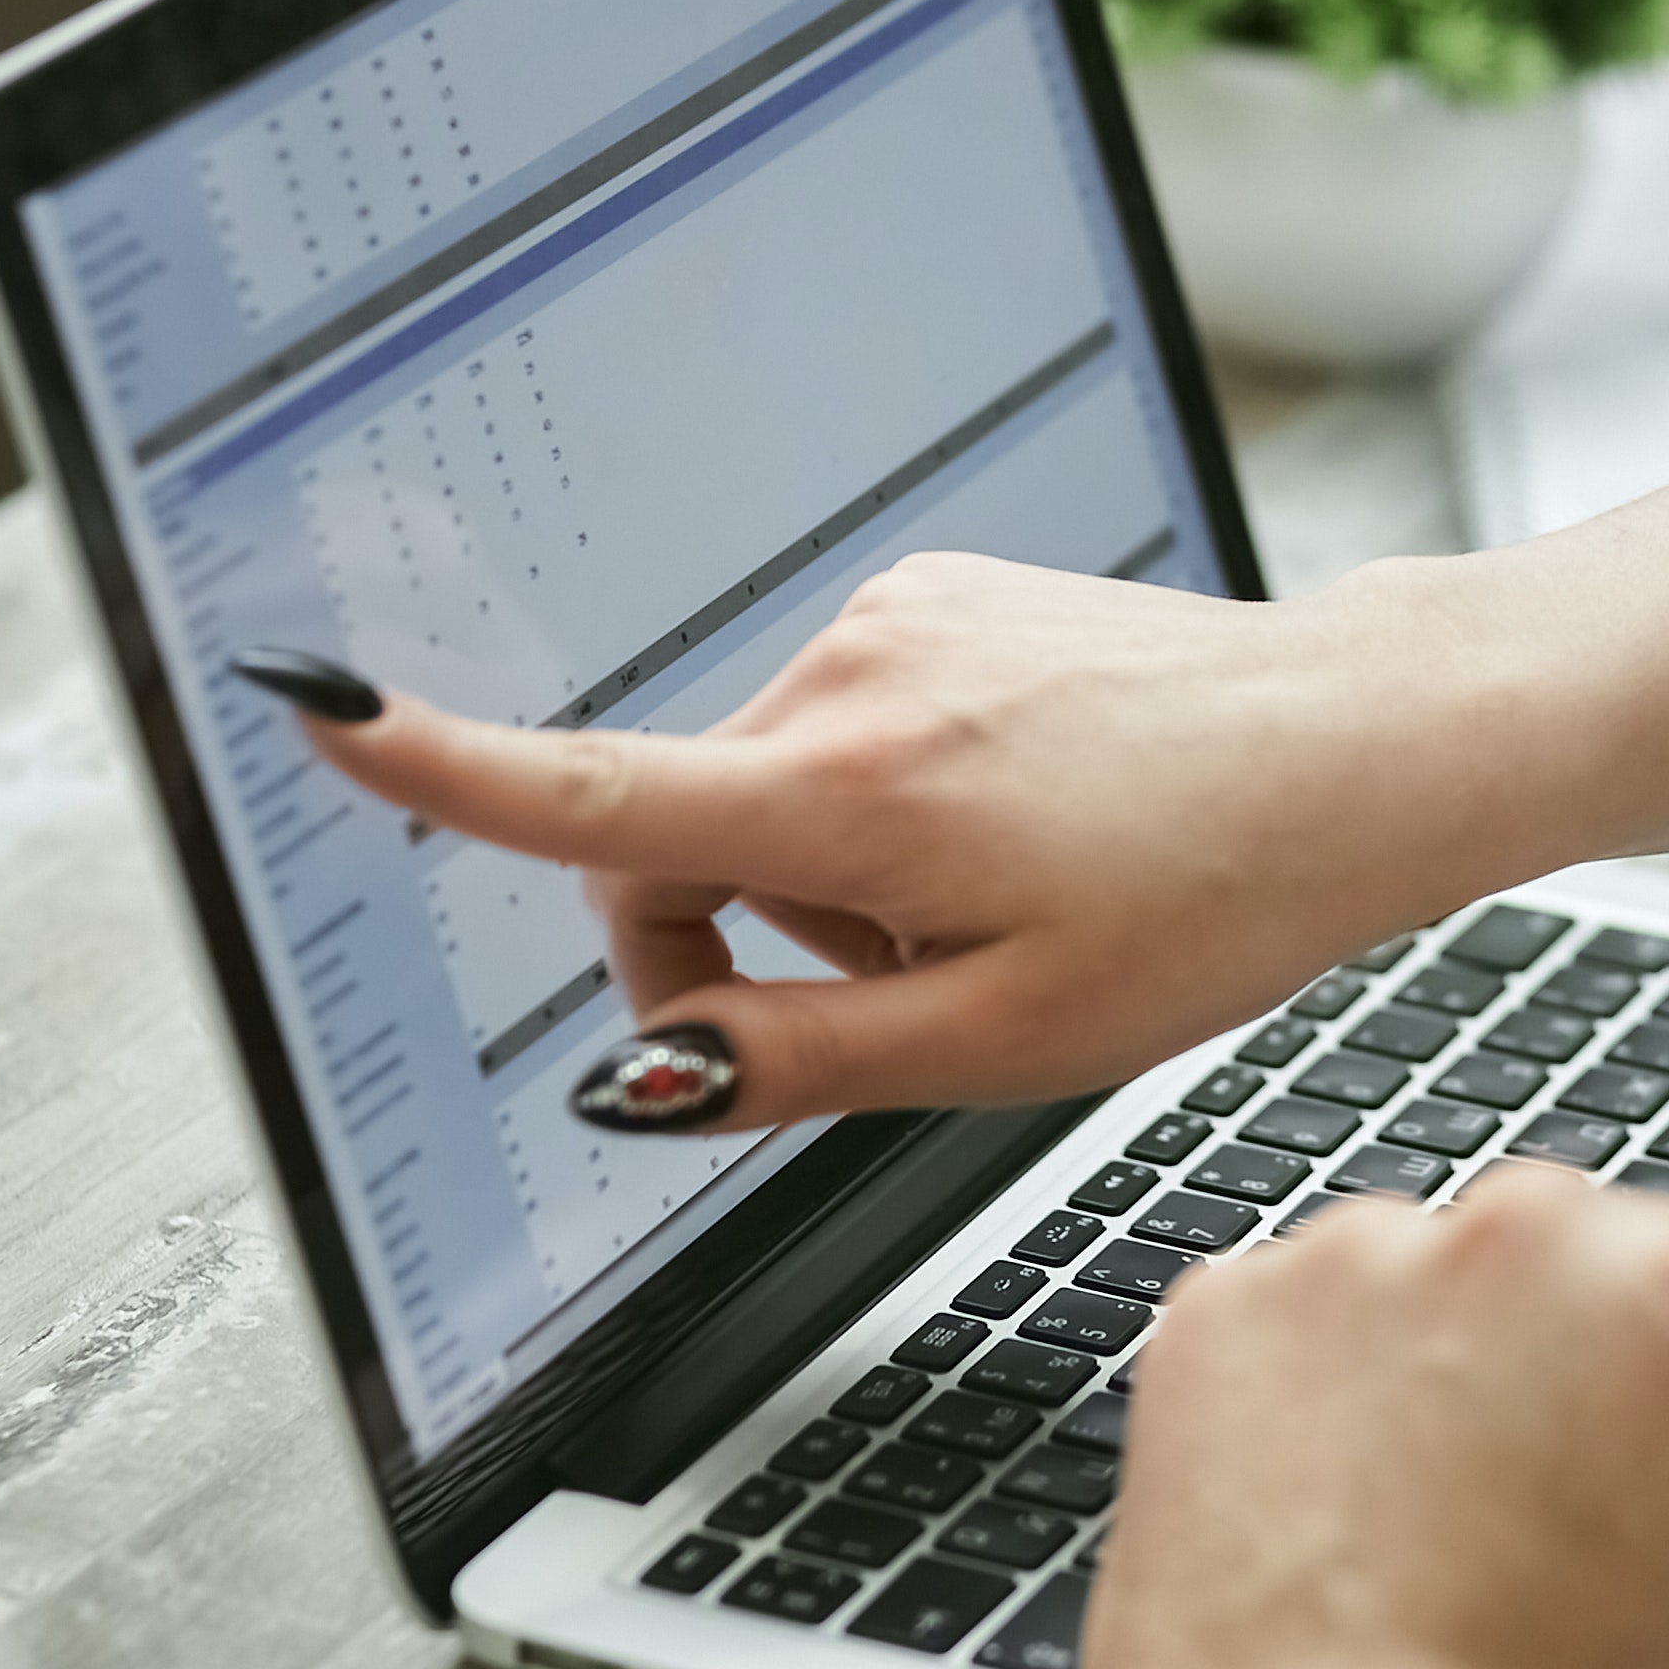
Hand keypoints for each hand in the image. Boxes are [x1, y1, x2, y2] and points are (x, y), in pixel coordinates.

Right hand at [278, 550, 1558, 1121]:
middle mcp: (850, 676)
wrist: (1353, 749)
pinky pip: (845, 729)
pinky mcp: (940, 594)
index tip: (315, 709)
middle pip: (680, 844)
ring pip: (769, 794)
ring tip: (1009, 899)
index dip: (440, 772)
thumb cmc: (1213, 893)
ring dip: (839, 877)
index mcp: (853, 793)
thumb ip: (799, 1063)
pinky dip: (891, 801)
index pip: (596, 801)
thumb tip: (643, 1074)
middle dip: (748, 945)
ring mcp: (898, 618)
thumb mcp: (1010, 1038)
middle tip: (913, 995)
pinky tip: (1027, 823)